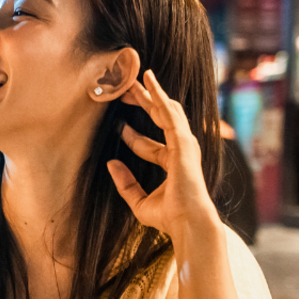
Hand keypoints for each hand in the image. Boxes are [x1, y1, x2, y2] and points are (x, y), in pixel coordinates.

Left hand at [107, 70, 218, 239]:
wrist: (188, 222)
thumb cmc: (169, 217)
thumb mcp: (139, 201)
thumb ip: (125, 184)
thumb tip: (110, 164)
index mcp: (172, 164)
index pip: (148, 145)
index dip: (131, 136)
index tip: (117, 126)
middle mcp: (180, 150)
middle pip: (160, 120)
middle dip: (145, 103)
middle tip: (129, 87)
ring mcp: (184, 144)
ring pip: (167, 110)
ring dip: (153, 93)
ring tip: (140, 76)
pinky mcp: (184, 142)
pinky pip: (170, 113)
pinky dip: (160, 96)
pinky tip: (150, 82)